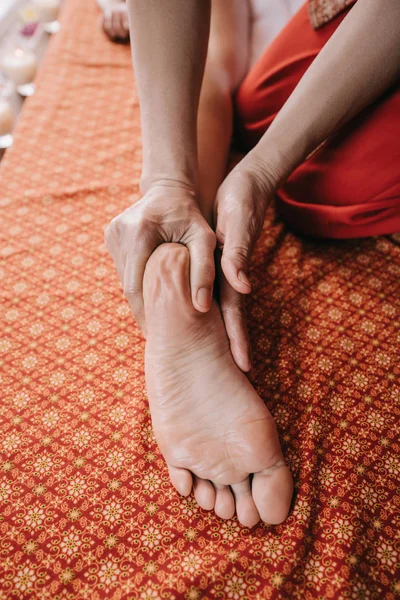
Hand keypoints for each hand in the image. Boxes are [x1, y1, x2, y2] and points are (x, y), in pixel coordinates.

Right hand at [105, 183, 215, 334]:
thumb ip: (204, 271)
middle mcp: (119, 232)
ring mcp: (111, 233)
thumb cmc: (193, 217)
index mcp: (140, 232)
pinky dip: (136, 283)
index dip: (146, 314)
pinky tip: (151, 293)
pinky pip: (123, 268)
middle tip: (157, 333)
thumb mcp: (205, 240)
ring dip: (139, 297)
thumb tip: (201, 306)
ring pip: (123, 278)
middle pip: (127, 285)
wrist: (170, 189)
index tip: (157, 335)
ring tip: (156, 317)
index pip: (136, 286)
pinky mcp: (110, 235)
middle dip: (142, 310)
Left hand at [214, 154, 275, 371]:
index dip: (239, 341)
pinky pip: (206, 291)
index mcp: (234, 274)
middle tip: (234, 376)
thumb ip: (239, 256)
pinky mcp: (215, 264)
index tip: (244, 367)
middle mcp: (229, 278)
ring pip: (217, 310)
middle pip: (228, 319)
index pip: (235, 315)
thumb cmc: (242, 204)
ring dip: (219, 334)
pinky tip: (195, 321)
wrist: (243, 187)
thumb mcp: (239, 226)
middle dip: (231, 347)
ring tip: (214, 360)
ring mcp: (222, 273)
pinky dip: (202, 309)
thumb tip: (243, 287)